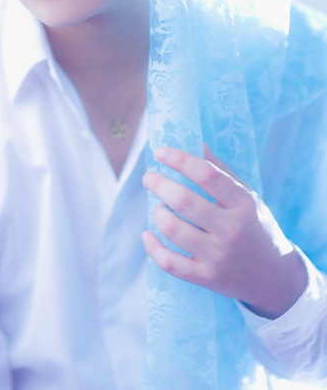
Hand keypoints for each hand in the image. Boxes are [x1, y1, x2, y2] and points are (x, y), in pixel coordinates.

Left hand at [141, 145, 307, 318]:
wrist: (274, 278)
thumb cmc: (255, 227)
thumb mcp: (247, 197)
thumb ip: (221, 171)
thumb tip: (196, 144)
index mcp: (242, 204)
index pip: (207, 174)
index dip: (180, 159)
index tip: (161, 152)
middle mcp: (231, 230)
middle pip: (184, 201)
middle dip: (159, 184)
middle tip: (149, 178)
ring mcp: (218, 256)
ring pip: (173, 229)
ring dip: (158, 213)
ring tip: (159, 207)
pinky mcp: (206, 278)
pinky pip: (170, 263)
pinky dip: (152, 247)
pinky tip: (148, 234)